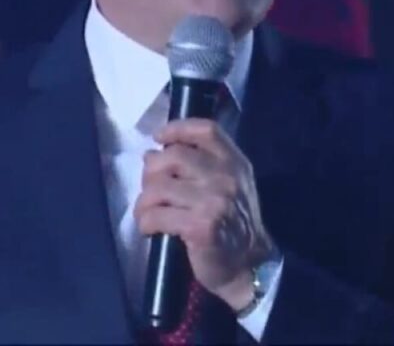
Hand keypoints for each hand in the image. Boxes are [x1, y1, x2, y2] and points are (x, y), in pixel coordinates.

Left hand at [134, 118, 274, 311]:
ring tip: (145, 212)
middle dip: (151, 170)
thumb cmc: (233, 223)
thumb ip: (203, 164)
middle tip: (149, 187)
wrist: (249, 265)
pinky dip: (146, 221)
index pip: (206, 130)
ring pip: (159, 187)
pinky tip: (149, 228)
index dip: (178, 128)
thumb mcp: (231, 184)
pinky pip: (157, 215)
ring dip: (144, 201)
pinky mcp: (199, 226)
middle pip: (174, 156)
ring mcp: (213, 201)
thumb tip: (153, 153)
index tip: (158, 137)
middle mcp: (225, 177)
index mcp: (234, 162)